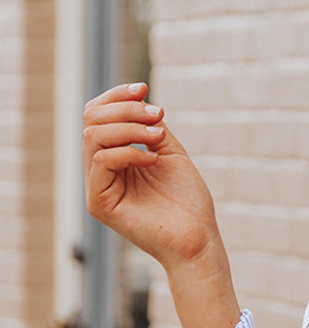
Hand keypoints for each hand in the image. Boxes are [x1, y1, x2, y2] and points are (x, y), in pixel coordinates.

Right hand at [82, 81, 240, 327]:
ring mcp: (98, 187)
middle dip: (125, 110)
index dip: (116, 96)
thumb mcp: (169, 151)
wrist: (198, 239)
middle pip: (91, 120)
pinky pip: (101, 161)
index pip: (98, 116)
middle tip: (158, 116)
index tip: (144, 88)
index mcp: (115, 157)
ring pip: (93, 136)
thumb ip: (149, 125)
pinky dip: (128, 152)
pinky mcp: (99, 203)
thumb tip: (138, 95)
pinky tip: (152, 160)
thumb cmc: (188, 201)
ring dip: (129, 128)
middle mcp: (101, 171)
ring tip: (158, 137)